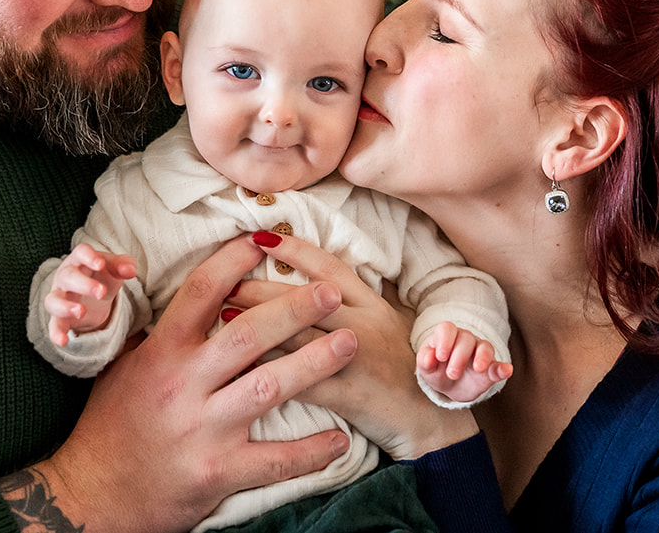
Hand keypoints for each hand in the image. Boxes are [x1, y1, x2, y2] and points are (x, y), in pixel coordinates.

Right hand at [7, 234, 357, 532]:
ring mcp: (203, 429)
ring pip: (269, 387)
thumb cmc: (110, 426)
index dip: (235, 261)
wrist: (92, 495)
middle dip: (294, 309)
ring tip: (351, 343)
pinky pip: (275, 460)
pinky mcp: (218, 472)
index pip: (202, 292)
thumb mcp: (125, 367)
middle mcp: (183, 385)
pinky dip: (312, 451)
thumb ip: (161, 333)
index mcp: (161, 352)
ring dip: (315, 362)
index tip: (264, 241)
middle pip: (248, 334)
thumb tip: (198, 295)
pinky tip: (341, 439)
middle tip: (330, 292)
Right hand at [44, 243, 138, 345]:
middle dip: (83, 284)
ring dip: (65, 306)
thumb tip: (130, 270)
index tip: (100, 264)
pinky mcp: (59, 317)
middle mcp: (65, 276)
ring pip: (53, 300)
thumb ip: (123, 265)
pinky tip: (63, 341)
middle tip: (101, 292)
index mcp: (80, 260)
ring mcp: (59, 297)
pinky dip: (56, 333)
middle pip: (68, 277)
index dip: (89, 257)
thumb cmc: (102, 275)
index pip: (80, 252)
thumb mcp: (115, 269)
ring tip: (81, 311)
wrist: (92, 297)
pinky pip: (53, 325)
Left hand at [231, 231, 479, 460]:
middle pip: (307, 300)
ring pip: (301, 337)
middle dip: (263, 288)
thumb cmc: (408, 369)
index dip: (295, 250)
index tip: (260, 237)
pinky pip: (304, 382)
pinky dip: (271, 372)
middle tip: (227, 281)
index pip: (330, 268)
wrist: (433, 421)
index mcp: (374, 306)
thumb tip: (318, 278)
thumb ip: (358, 302)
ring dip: (259, 325)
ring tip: (225, 313)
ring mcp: (359, 361)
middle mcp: (366, 326)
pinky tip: (242, 366)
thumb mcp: (392, 324)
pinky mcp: (350, 397)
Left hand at [416, 322, 512, 404]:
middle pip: (466, 338)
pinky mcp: (491, 368)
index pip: (447, 328)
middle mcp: (465, 340)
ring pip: (484, 347)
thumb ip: (424, 360)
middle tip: (452, 374)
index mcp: (446, 336)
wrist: (450, 387)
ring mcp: (480, 352)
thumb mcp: (426, 368)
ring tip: (478, 369)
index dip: (444, 340)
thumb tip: (429, 357)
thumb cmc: (437, 370)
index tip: (441, 356)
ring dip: (482, 357)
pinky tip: (506, 370)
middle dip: (459, 356)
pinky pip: (498, 365)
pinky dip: (503, 368)